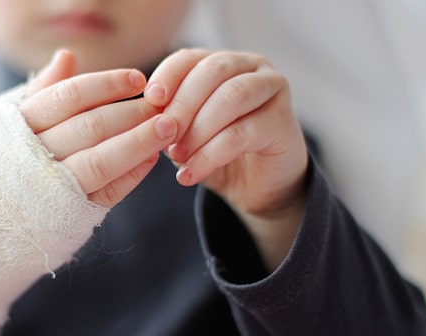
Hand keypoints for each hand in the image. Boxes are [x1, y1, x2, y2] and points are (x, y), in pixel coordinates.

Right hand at [19, 50, 176, 206]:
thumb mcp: (11, 119)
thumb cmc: (4, 157)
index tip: (138, 79)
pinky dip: (132, 175)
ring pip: (101, 162)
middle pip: (91, 127)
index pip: (71, 96)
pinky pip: (106, 194)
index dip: (107, 85)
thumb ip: (44, 90)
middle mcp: (35, 155)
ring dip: (139, 143)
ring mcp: (51, 188)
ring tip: (168, 129)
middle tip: (162, 104)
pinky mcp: (68, 214)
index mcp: (22, 124)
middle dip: (131, 113)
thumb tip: (68, 55)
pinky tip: (151, 159)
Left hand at [145, 49, 308, 268]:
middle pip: (212, 72)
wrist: (257, 186)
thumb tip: (141, 114)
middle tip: (161, 135)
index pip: (190, 58)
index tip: (150, 102)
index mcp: (222, 62)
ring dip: (197, 129)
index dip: (167, 77)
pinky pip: (242, 133)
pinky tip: (190, 174)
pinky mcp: (283, 122)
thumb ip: (168, 117)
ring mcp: (272, 90)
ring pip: (231, 98)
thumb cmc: (216, 152)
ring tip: (177, 156)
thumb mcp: (184, 131)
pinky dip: (210, 155)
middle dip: (182, 104)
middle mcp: (251, 67)